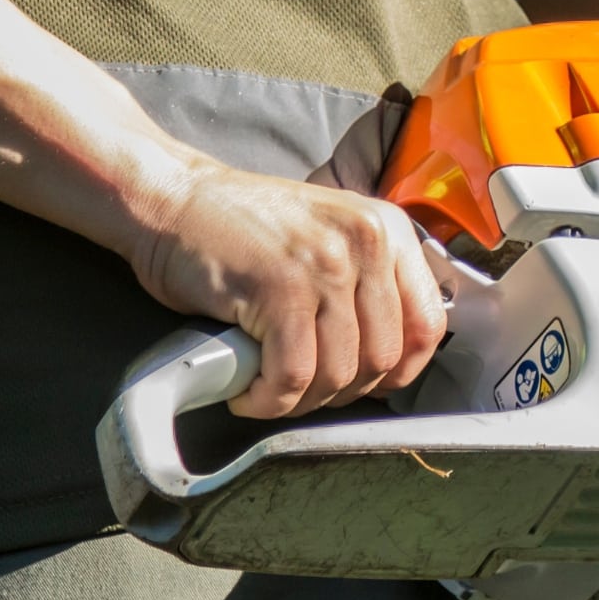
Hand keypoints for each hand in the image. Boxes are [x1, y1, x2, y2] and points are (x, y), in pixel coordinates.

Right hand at [131, 163, 447, 418]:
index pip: (428, 324)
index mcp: (389, 231)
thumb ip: (369, 284)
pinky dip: (269, 400)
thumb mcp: (330, 239)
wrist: (169, 198)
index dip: (400, 371)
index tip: (365, 385)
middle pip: (382, 358)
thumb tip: (392, 362)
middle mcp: (367, 243)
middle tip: (301, 390)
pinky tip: (248, 393)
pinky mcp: (279, 288)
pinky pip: (291, 376)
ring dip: (301, 401)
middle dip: (341, 392)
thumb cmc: (243, 230)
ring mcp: (325, 264)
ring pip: (338, 374)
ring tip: (270, 391)